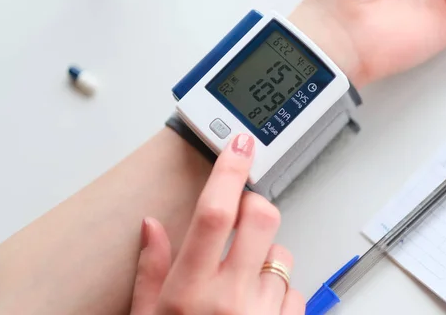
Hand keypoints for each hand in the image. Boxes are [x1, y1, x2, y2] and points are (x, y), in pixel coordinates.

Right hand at [128, 134, 304, 314]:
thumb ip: (150, 270)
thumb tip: (151, 226)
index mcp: (190, 291)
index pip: (215, 214)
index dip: (229, 172)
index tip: (238, 147)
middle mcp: (231, 299)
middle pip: (261, 218)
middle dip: (254, 207)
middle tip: (241, 219)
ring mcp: (263, 313)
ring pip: (281, 255)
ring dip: (264, 259)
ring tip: (242, 286)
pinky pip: (295, 291)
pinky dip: (278, 293)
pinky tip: (255, 307)